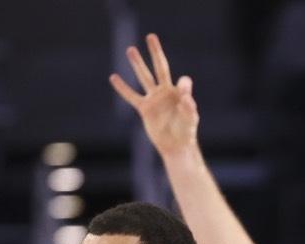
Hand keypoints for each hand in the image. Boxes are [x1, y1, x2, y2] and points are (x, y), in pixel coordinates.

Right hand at [109, 34, 199, 157]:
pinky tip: (114, 77)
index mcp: (179, 92)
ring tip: (130, 49)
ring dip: (138, 63)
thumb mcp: (190, 118)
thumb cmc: (186, 131)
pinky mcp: (144, 109)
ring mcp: (154, 99)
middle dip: (155, 52)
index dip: (184, 87)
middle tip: (150, 36)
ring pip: (144, 77)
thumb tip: (186, 96)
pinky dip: (122, 87)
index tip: (185, 99)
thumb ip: (188, 106)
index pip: (181, 82)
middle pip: (159, 67)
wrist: (175, 145)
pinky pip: (131, 96)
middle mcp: (166, 92)